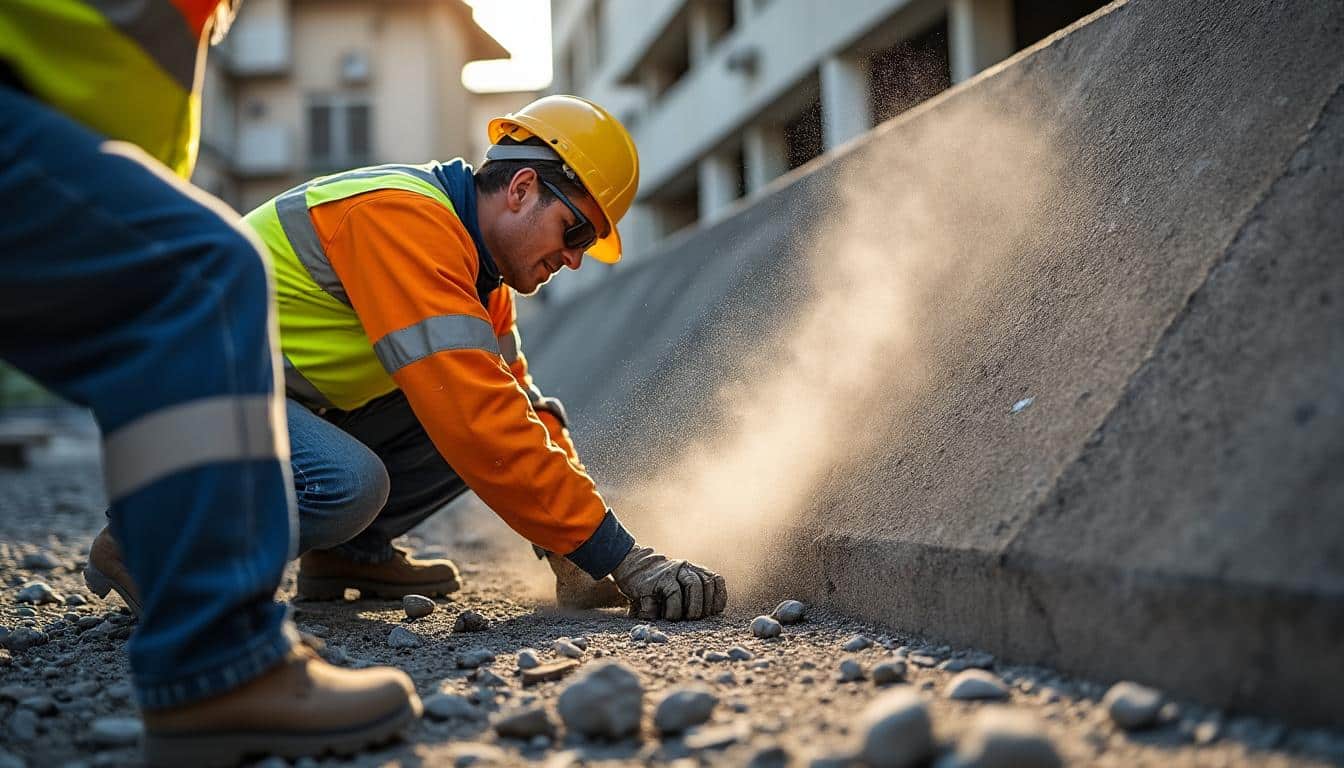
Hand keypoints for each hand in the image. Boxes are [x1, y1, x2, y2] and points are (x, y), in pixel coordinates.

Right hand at [611, 545, 726, 620]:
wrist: (629, 565)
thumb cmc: (654, 584)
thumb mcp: (674, 584)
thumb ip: (690, 593)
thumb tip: (707, 616)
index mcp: (692, 570)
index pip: (715, 580)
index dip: (717, 599)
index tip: (711, 613)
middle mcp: (684, 568)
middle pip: (706, 583)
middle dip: (703, 606)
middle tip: (693, 618)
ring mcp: (670, 572)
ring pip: (693, 585)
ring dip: (692, 607)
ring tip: (683, 618)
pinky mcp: (657, 579)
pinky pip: (672, 593)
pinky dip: (673, 609)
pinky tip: (665, 616)